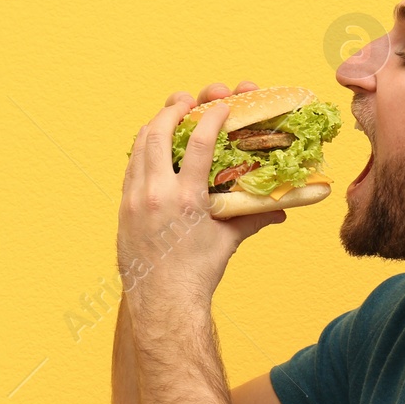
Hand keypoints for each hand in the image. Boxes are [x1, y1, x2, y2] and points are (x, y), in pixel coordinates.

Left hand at [117, 81, 284, 313]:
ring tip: (166, 116)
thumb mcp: (227, 242)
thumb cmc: (197, 274)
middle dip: (172, 111)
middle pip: (158, 134)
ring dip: (153, 126)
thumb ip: (252, 219)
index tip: (221, 105)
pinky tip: (150, 149)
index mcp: (186, 199)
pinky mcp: (123, 210)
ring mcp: (135, 201)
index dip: (211, 117)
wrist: (163, 303)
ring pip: (138, 148)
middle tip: (185, 100)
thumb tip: (281, 212)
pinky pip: (130, 169)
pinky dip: (141, 152)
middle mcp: (156, 194)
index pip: (198, 143)